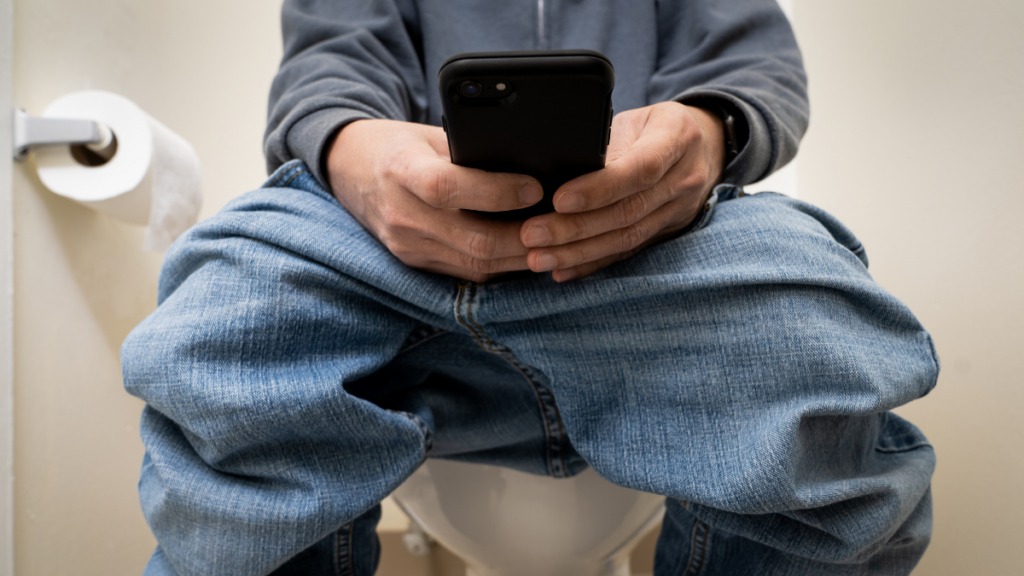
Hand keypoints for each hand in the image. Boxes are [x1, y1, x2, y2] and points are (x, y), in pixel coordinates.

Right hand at [324, 119, 542, 281]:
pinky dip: (500, 264)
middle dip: (523, 238)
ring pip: (474, 264)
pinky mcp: (414, 263)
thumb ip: (471, 151)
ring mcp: (406, 245)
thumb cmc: (401, 144)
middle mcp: (400, 214)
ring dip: (519, 257)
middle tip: (560, 225)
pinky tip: (525, 251)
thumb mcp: (430, 135)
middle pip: (471, 239)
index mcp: (400, 169)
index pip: (448, 187)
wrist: (349, 169)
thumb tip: (532, 164)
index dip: (497, 192)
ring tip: (553, 241)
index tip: (536, 187)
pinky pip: (466, 273)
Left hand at [520, 102, 725, 281]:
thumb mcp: (637, 118)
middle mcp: (684, 178)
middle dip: (575, 227)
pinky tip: (563, 270)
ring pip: (626, 238)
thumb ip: (607, 143)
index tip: (559, 199)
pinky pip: (628, 252)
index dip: (599, 188)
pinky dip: (593, 263)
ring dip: (579, 252)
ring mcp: (679, 210)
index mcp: (677, 138)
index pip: (640, 169)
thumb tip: (558, 172)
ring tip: (538, 257)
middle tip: (533, 234)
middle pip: (628, 211)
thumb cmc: (656, 126)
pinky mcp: (667, 232)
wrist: (703, 146)